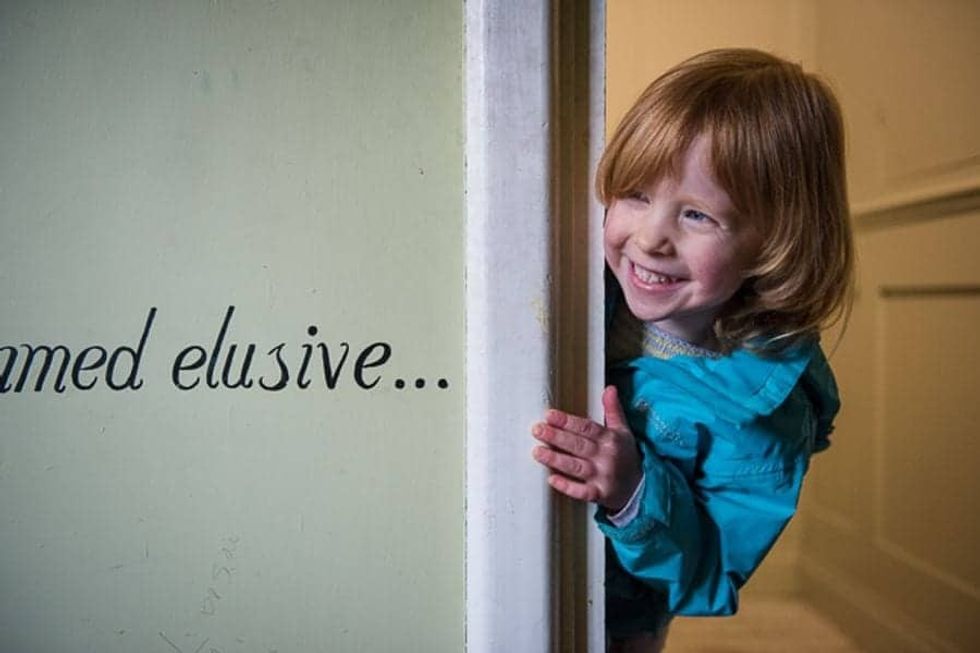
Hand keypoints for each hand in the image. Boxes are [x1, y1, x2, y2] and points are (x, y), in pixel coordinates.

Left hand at [531, 385, 642, 511]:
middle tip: (537, 430)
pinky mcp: (600, 494)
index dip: (567, 421)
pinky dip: (567, 487)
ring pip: (576, 467)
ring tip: (537, 452)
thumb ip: (613, 410)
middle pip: (578, 445)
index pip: (586, 428)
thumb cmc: (626, 455)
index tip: (549, 415)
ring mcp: (602, 477)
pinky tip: (552, 479)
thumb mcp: (623, 431)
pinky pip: (582, 492)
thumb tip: (609, 388)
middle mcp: (606, 457)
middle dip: (556, 437)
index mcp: (610, 439)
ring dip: (556, 459)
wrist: (639, 486)